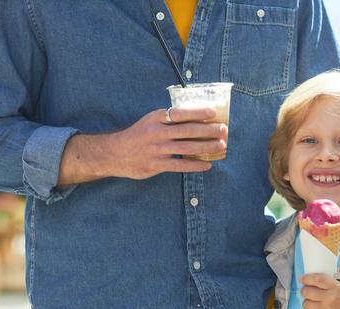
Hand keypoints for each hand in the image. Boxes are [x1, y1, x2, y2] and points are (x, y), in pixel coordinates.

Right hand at [58, 107, 226, 184]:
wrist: (115, 154)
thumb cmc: (138, 136)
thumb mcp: (150, 121)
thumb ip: (168, 119)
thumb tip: (195, 117)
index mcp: (155, 118)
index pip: (179, 113)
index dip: (197, 112)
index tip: (213, 113)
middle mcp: (157, 133)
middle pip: (187, 130)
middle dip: (208, 130)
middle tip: (224, 130)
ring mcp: (157, 150)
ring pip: (187, 147)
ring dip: (206, 147)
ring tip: (221, 145)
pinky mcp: (157, 165)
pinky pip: (181, 165)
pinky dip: (196, 165)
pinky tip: (208, 165)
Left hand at [299, 274, 339, 308]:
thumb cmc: (339, 298)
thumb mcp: (335, 285)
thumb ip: (322, 280)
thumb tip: (304, 278)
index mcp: (335, 287)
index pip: (318, 279)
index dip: (307, 278)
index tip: (302, 279)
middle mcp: (331, 298)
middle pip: (307, 292)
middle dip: (305, 291)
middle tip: (307, 292)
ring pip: (305, 304)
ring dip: (307, 303)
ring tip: (313, 303)